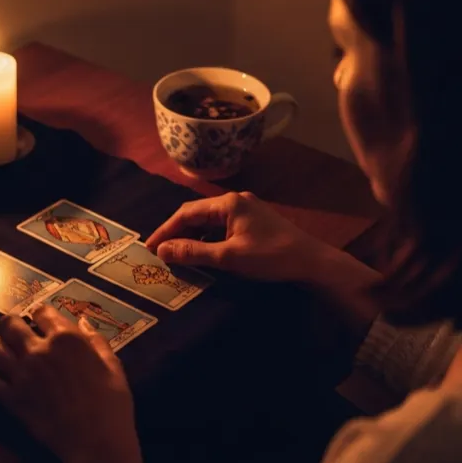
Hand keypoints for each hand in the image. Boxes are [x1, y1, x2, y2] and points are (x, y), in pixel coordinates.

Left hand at [0, 306, 139, 462]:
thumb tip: (82, 323)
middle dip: (11, 324)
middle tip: (16, 332)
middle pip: (9, 323)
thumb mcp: (113, 366)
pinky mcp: (11, 398)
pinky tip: (0, 377)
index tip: (41, 321)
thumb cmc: (111, 404)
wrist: (95, 442)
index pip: (41, 311)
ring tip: (4, 352)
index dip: (40, 314)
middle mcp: (38, 350)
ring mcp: (21, 374)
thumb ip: (96, 341)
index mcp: (66, 339)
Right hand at [145, 191, 327, 282]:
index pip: (186, 213)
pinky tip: (203, 252)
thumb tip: (163, 250)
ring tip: (177, 254)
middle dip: (176, 232)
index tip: (149, 248)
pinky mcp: (255, 221)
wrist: (311, 262)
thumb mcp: (228, 257)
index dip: (165, 231)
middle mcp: (236, 200)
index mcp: (228, 203)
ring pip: (210, 220)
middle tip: (159, 251)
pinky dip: (209, 238)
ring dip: (192, 236)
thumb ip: (193, 252)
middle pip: (197, 213)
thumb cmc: (270, 257)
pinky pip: (223, 226)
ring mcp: (248, 209)